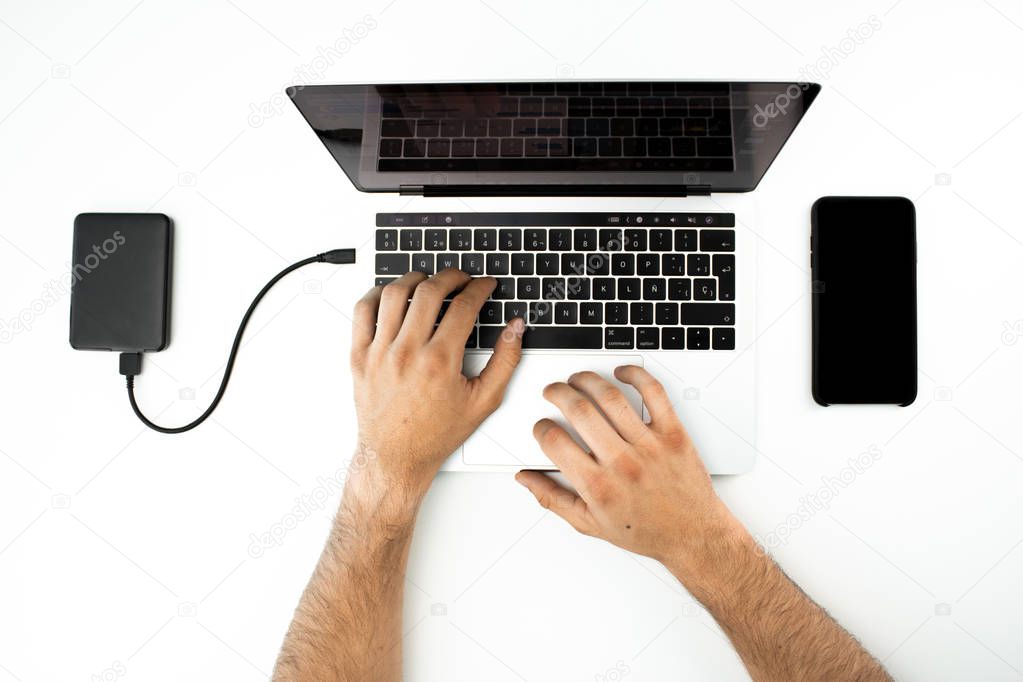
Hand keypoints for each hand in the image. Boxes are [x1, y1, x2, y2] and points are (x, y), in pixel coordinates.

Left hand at [351, 269, 523, 504]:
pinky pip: (363, 311)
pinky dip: (378, 294)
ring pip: (395, 294)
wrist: (396, 457)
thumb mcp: (483, 401)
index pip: (463, 306)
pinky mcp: (359, 356)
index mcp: (440, 362)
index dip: (479, 288)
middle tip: (461, 278)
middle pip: (430, 291)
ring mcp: (380, 352)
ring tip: (428, 281)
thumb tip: (515, 329)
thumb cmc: (436, 434)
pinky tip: (392, 294)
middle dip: (452, 276)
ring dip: (415, 279)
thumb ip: (505, 361)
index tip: (484, 284)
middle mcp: (407, 352)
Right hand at [515, 366, 744, 578]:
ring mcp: (649, 445)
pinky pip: (654, 393)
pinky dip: (636, 375)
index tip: (543, 426)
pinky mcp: (673, 433)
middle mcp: (622, 462)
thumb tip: (526, 479)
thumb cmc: (646, 531)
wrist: (692, 535)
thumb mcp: (590, 524)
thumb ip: (553, 499)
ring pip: (611, 397)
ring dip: (588, 380)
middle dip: (557, 393)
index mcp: (598, 486)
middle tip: (553, 392)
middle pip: (579, 411)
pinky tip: (622, 373)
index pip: (555, 442)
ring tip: (578, 379)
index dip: (541, 428)